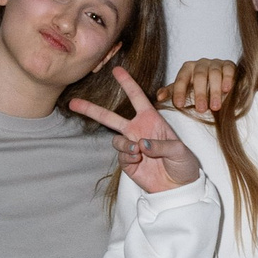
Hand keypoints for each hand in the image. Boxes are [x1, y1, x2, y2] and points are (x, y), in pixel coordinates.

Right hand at [68, 65, 202, 192]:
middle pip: (110, 117)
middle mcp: (138, 130)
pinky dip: (129, 157)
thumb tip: (140, 144)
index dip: (127, 83)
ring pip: (115, 139)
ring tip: (138, 152)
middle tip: (73, 103)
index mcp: (152, 120)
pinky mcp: (128, 162)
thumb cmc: (184, 165)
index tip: (116, 69)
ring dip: (125, 144)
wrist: (179, 188)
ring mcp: (131, 146)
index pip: (137, 97)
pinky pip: (122, 155)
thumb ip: (161, 145)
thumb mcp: (180, 151)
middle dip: (91, 109)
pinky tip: (139, 161)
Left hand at [160, 55, 237, 116]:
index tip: (179, 105)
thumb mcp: (184, 90)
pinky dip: (227, 79)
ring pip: (214, 74)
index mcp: (187, 68)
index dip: (179, 92)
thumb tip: (159, 97)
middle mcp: (200, 64)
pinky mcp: (228, 65)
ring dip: (215, 91)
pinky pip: (228, 69)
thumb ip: (172, 92)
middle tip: (201, 110)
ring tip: (215, 107)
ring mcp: (215, 63)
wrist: (219, 82)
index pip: (181, 79)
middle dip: (200, 94)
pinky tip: (226, 89)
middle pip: (199, 76)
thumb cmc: (198, 87)